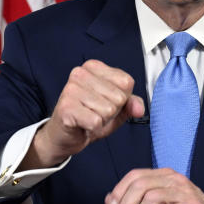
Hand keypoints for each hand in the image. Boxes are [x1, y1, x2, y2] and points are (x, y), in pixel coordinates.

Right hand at [23, 60, 144, 169]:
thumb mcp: (116, 109)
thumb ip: (131, 104)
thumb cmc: (89, 117)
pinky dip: (93, 128)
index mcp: (94, 67)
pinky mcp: (66, 107)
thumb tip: (139, 108)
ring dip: (101, 120)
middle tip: (95, 112)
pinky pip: (96, 121)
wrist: (64, 136)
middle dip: (111, 111)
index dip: (121, 99)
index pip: (126, 82)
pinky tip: (82, 124)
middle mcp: (80, 73)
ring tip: (88, 117)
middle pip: (118, 98)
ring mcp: (71, 89)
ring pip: (108, 110)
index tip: (105, 102)